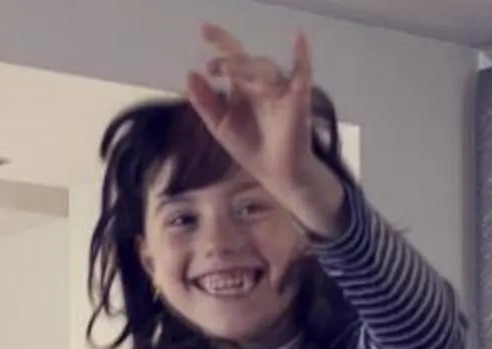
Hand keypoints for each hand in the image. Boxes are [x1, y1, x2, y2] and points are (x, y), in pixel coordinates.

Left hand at [187, 25, 343, 234]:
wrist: (275, 174)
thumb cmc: (250, 148)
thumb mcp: (220, 126)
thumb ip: (204, 102)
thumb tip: (189, 74)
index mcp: (242, 86)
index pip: (232, 56)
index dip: (220, 41)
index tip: (204, 30)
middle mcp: (261, 83)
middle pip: (246, 61)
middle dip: (230, 61)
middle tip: (213, 67)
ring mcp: (280, 88)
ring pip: (264, 68)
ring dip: (246, 66)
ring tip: (228, 69)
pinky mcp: (297, 98)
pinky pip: (302, 73)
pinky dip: (302, 56)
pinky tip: (298, 39)